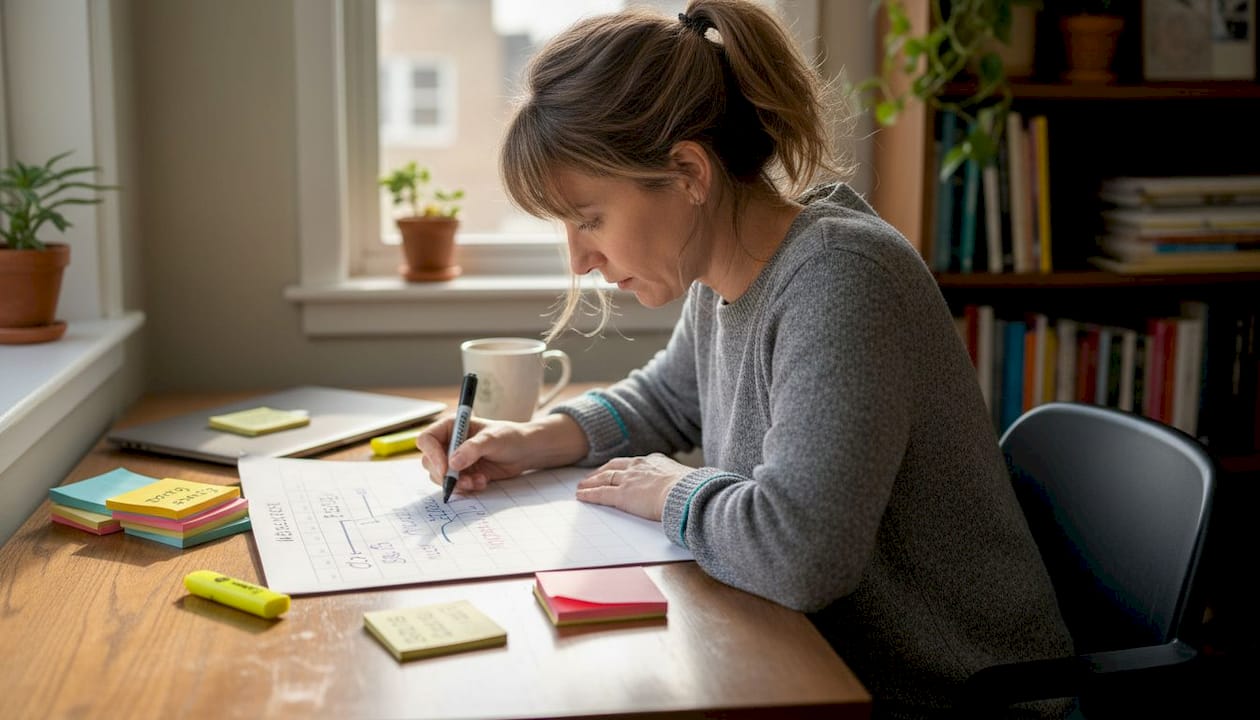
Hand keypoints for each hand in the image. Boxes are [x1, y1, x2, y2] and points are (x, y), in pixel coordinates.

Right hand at [416, 413, 587, 494]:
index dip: (432, 454)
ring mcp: (455, 460)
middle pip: (429, 462)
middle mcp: (449, 443)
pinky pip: (455, 485)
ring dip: (457, 483)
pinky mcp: (463, 474)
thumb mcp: (492, 439)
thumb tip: (452, 463)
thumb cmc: (510, 437)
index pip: (427, 440)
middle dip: (445, 475)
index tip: (445, 469)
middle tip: (463, 481)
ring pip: (441, 477)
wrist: (525, 451)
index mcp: (451, 427)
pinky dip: (466, 487)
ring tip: (478, 481)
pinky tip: (482, 482)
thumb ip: (472, 449)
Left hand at [575, 453, 687, 520]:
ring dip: (590, 482)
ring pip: (604, 478)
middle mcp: (638, 467)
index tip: (615, 469)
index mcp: (655, 461)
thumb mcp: (685, 480)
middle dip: (601, 471)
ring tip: (581, 486)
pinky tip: (581, 496)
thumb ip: (677, 483)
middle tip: (591, 476)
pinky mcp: (622, 495)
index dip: (621, 466)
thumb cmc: (691, 490)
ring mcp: (629, 480)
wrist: (686, 493)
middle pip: (613, 467)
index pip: (632, 462)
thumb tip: (685, 489)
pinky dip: (589, 494)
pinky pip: (600, 494)